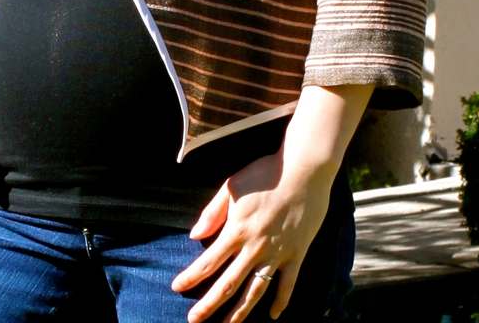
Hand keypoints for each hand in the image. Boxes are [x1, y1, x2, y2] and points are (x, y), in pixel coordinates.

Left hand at [170, 146, 334, 322]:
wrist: (303, 170)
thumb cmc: (264, 173)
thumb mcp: (231, 187)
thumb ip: (212, 212)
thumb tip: (194, 235)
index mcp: (235, 230)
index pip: (208, 261)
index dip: (190, 277)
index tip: (176, 288)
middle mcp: (254, 248)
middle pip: (228, 284)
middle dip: (209, 305)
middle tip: (194, 320)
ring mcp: (277, 254)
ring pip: (256, 291)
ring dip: (241, 313)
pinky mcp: (297, 254)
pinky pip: (288, 285)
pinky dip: (281, 302)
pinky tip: (273, 316)